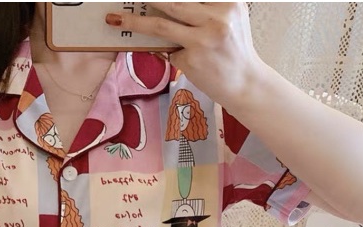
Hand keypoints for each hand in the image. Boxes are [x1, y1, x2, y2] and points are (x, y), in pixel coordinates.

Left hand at [107, 2, 264, 108]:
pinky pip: (168, 50)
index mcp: (228, 1)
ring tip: (118, 19)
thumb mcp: (230, 17)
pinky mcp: (192, 60)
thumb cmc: (234, 50)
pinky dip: (165, 50)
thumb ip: (207, 6)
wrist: (245, 83)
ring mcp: (203, 39)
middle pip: (172, 1)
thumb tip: (166, 3)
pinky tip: (170, 52)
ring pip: (161, 24)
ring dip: (136, 21)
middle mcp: (217, 17)